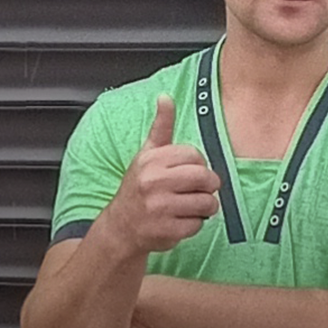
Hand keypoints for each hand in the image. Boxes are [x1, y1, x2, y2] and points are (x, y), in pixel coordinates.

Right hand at [105, 95, 219, 253]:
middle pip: (205, 178)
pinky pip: (198, 224)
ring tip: (189, 207)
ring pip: (207, 202)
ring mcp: (160, 207)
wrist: (120, 226)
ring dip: (204, 207)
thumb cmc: (138, 188)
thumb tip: (165, 97)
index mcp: (152, 160)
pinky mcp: (166, 230)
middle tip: (196, 191)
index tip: (189, 173)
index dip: (199, 166)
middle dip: (207, 187)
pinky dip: (194, 224)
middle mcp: (154, 182)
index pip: (196, 156)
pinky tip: (179, 220)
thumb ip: (161, 127)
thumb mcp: (146, 155)